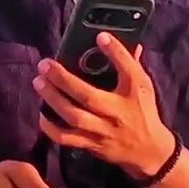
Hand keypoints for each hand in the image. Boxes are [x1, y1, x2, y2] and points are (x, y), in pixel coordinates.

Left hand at [34, 32, 175, 177]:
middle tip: (45, 64)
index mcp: (134, 94)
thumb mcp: (143, 87)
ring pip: (74, 117)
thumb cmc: (143, 112)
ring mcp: (103, 131)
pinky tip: (41, 113)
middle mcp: (117, 113)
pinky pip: (67, 138)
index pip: (128, 70)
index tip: (100, 36)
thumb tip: (110, 38)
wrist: (149, 151)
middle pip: (89, 96)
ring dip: (53, 99)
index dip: (115, 52)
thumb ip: (129, 63)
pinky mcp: (92, 145)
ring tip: (39, 82)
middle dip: (64, 79)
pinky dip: (51, 127)